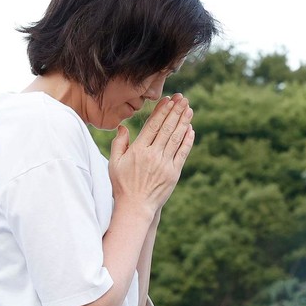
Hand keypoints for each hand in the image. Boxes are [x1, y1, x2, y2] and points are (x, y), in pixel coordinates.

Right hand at [108, 94, 193, 214]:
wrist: (136, 207)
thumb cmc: (123, 185)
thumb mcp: (115, 163)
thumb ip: (119, 143)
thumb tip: (123, 127)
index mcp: (138, 150)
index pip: (153, 125)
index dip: (162, 111)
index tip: (169, 100)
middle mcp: (153, 155)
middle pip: (167, 128)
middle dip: (176, 111)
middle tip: (183, 98)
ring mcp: (165, 164)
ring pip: (176, 138)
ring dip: (184, 122)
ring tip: (189, 109)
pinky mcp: (174, 173)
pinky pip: (182, 154)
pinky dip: (187, 141)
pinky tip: (191, 130)